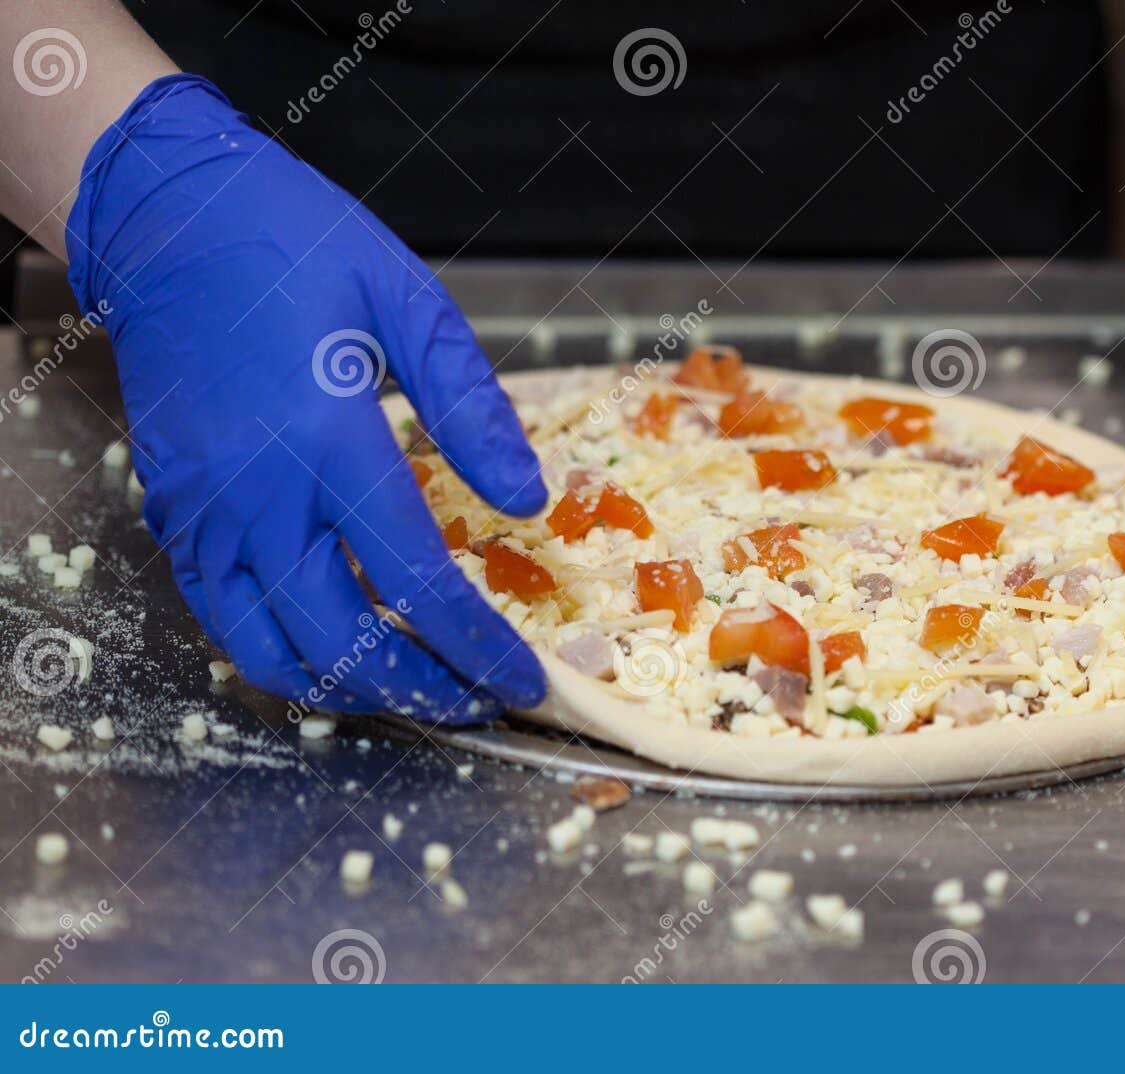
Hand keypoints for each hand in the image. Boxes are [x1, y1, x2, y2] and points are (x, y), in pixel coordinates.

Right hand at [67, 76, 546, 721]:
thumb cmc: (295, 246)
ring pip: (273, 652)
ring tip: (416, 693)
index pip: (415, 585)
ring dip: (352, 692)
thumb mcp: (408, 303)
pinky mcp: (173, 515)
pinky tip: (334, 655)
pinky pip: (222, 620)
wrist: (168, 219)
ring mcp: (204, 513)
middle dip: (422, 689)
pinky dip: (281, 659)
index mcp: (328, 442)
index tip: (523, 683)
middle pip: (343, 642)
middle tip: (480, 700)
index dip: (477, 649)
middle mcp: (258, 495)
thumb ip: (471, 409)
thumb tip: (528, 500)